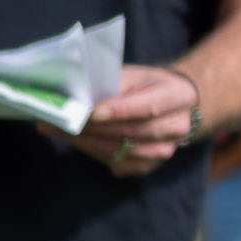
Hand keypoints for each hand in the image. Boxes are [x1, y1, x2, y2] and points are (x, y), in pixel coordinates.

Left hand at [60, 64, 198, 177]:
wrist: (167, 105)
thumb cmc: (143, 85)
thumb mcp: (132, 75)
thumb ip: (109, 86)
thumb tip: (74, 99)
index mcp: (179, 95)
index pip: (147, 107)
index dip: (117, 111)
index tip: (90, 112)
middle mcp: (178, 125)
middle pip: (131, 131)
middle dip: (93, 127)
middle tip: (60, 121)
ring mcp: (166, 149)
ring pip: (122, 151)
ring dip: (87, 142)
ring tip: (60, 130)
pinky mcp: (150, 165)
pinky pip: (119, 164)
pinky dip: (95, 153)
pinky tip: (78, 141)